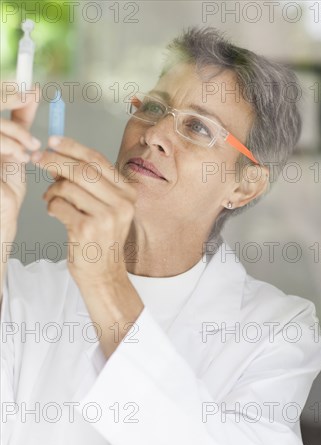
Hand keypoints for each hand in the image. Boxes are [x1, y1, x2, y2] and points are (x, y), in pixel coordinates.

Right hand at [1, 82, 40, 240]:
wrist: (0, 219)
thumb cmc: (4, 188)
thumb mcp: (14, 148)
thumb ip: (19, 121)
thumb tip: (32, 92)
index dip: (8, 92)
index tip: (31, 90)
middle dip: (10, 99)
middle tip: (32, 103)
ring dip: (15, 132)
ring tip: (30, 147)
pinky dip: (9, 145)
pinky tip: (20, 157)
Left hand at [33, 136, 137, 286]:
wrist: (104, 273)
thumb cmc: (100, 240)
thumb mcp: (104, 207)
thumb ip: (88, 183)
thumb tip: (58, 159)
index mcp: (128, 193)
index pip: (98, 160)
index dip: (73, 147)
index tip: (53, 141)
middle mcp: (122, 203)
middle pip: (82, 169)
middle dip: (55, 160)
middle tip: (37, 158)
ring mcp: (106, 217)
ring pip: (68, 186)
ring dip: (52, 190)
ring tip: (52, 200)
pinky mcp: (87, 229)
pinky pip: (59, 204)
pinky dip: (52, 206)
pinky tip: (56, 214)